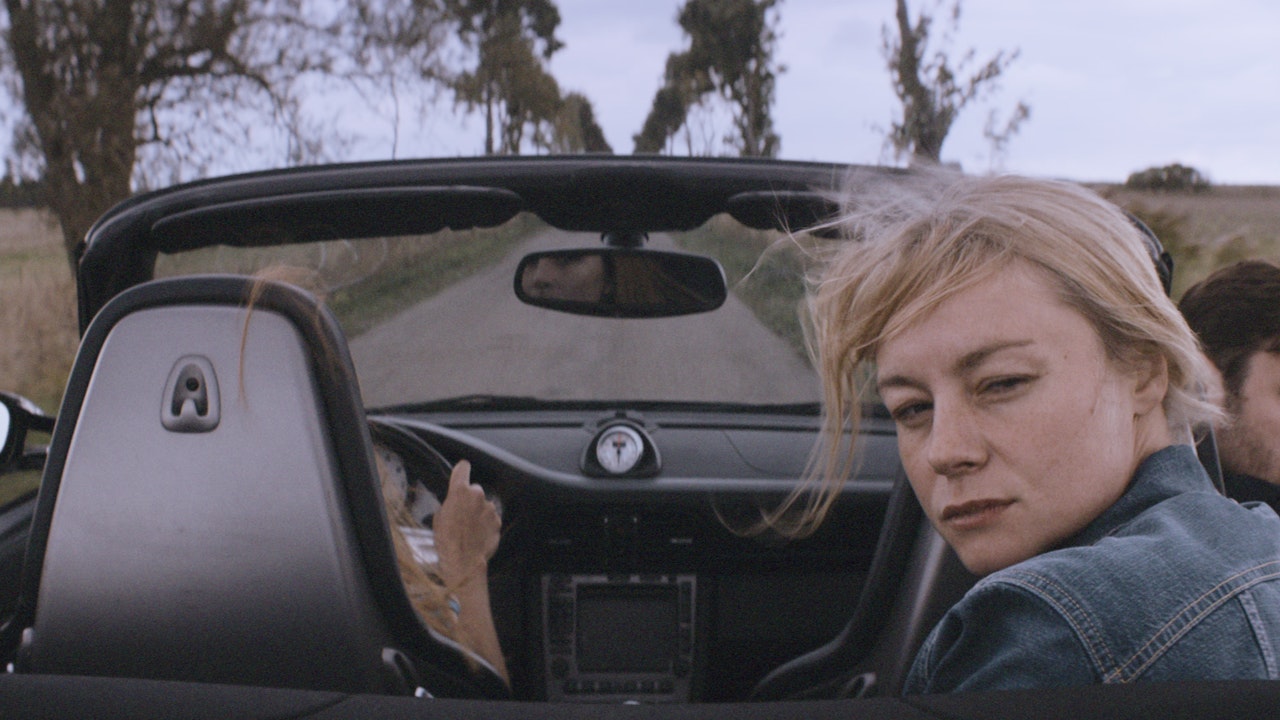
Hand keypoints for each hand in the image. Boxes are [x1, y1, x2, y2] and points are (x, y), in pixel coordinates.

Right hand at [432, 460, 500, 588]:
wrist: (464, 561)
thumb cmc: (447, 540)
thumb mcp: (439, 517)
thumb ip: (449, 503)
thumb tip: (454, 503)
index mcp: (459, 491)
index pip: (463, 467)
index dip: (462, 471)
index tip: (462, 472)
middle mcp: (478, 495)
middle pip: (474, 490)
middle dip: (470, 499)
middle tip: (462, 514)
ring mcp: (490, 508)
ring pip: (483, 505)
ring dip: (478, 512)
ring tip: (469, 529)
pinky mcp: (498, 521)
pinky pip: (491, 518)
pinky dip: (486, 524)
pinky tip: (478, 535)